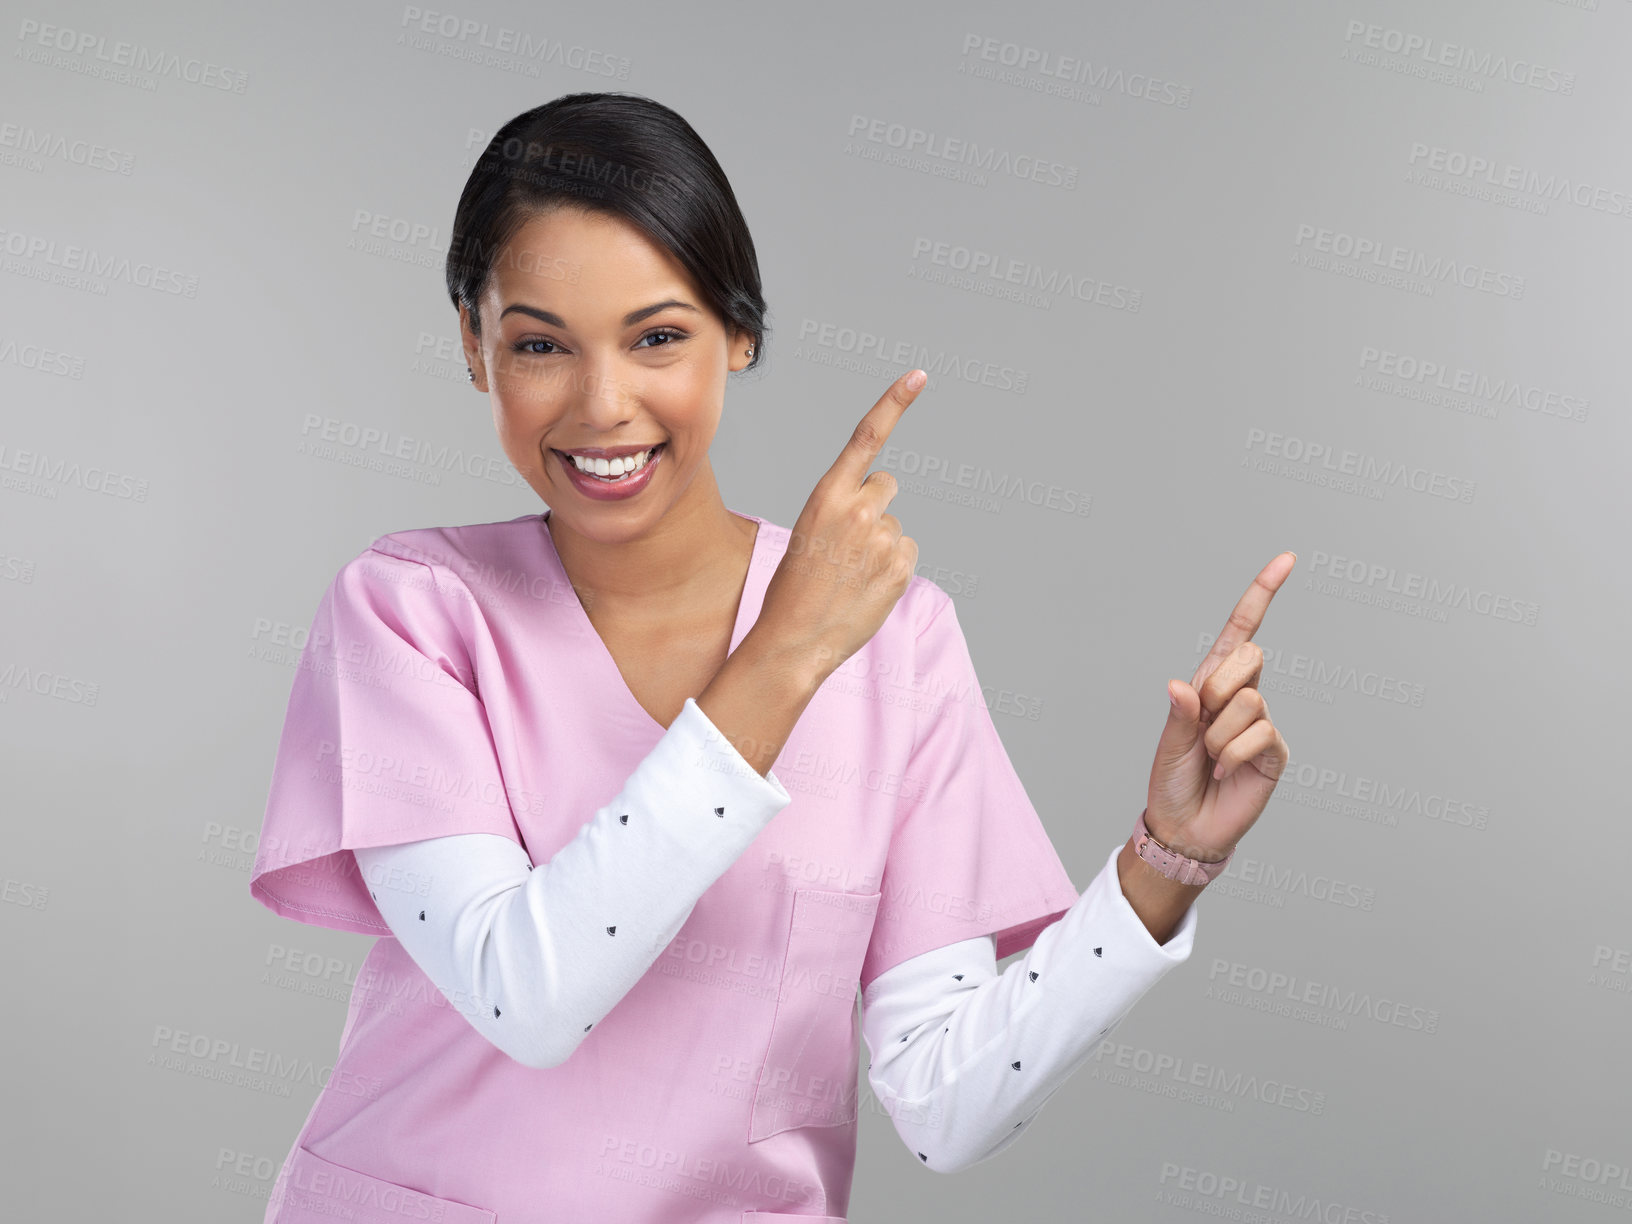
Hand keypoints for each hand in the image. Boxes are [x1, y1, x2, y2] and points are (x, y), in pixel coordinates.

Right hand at [752, 370, 927, 681]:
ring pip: (895, 524)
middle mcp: (859, 509)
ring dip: (880, 543)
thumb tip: (880, 508)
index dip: (894, 402)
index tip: (919, 375)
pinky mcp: (902, 566)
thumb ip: (843, 509)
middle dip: (874, 505)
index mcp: (827, 495)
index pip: (867, 436)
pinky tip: (866, 586)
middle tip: (847, 542)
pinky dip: (892, 567)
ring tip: (850, 573)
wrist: (795, 640)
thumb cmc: (795, 587)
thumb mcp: (808, 532)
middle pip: (886, 485)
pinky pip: (906, 551)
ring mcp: (883, 538)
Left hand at [1144, 553, 1294, 861]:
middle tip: (1202, 725)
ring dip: (1220, 733)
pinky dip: (1235, 754)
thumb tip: (1182, 684)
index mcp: (1210, 684)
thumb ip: (1178, 714)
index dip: (1262, 594)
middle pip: (1250, 656)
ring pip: (1250, 700)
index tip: (1287, 559)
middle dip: (1218, 687)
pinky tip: (1226, 771)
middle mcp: (1241, 696)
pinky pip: (1261, 733)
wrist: (1186, 827)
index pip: (1241, 632)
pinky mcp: (1275, 750)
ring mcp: (1261, 722)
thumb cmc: (1173, 781)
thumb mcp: (1168, 744)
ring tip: (1212, 758)